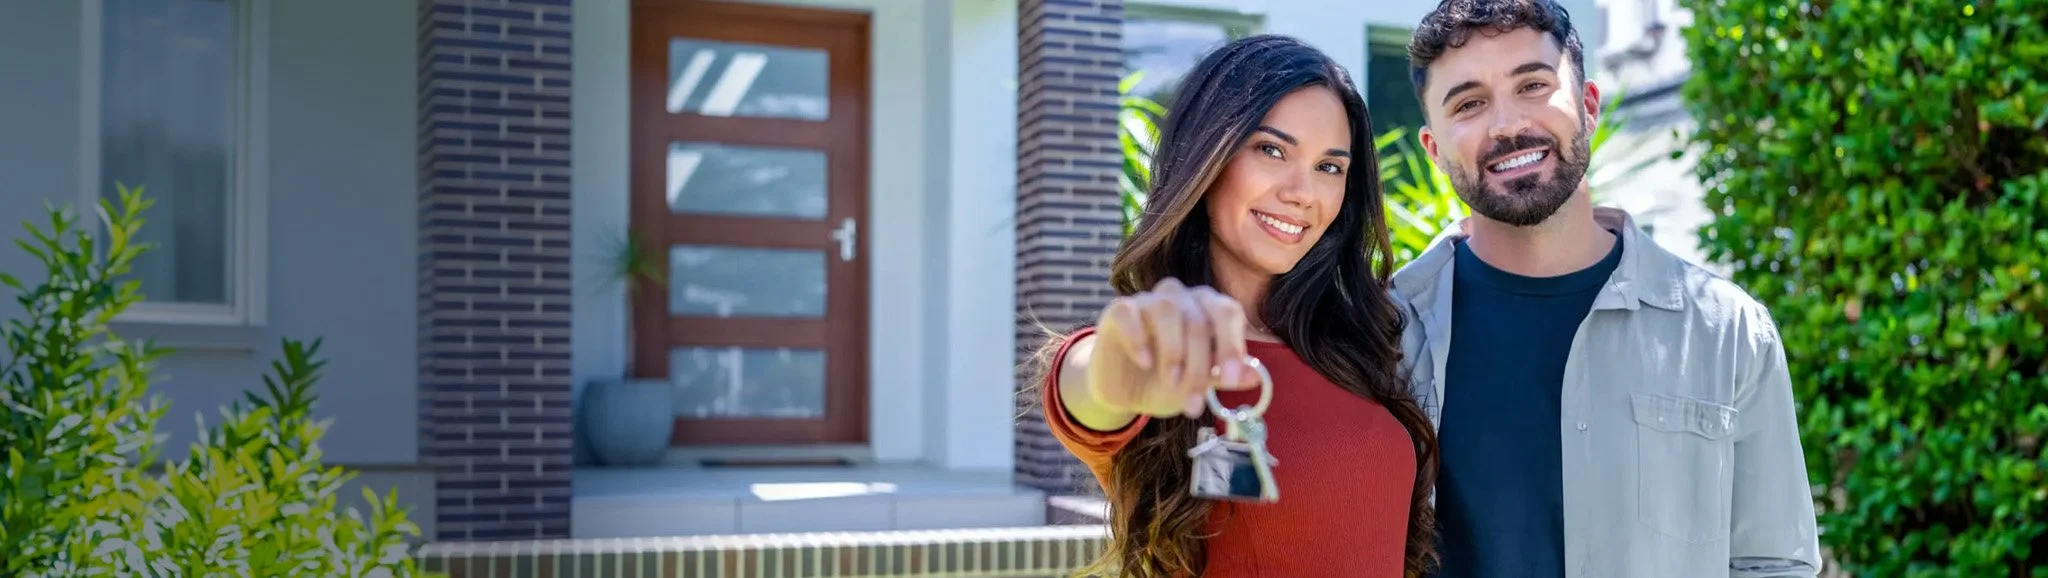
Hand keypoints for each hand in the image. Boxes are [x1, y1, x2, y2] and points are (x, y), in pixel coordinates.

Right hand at [1086, 277, 1260, 418]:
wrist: (1124, 393)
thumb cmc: (1167, 382)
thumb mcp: (1198, 386)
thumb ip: (1222, 376)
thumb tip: (1254, 376)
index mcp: (1207, 309)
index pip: (1227, 312)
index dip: (1232, 345)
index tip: (1229, 381)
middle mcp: (1181, 298)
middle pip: (1198, 319)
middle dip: (1200, 365)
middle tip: (1194, 403)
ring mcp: (1148, 301)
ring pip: (1167, 310)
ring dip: (1173, 352)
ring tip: (1171, 383)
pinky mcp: (1118, 310)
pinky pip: (1129, 312)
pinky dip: (1138, 338)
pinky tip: (1143, 362)